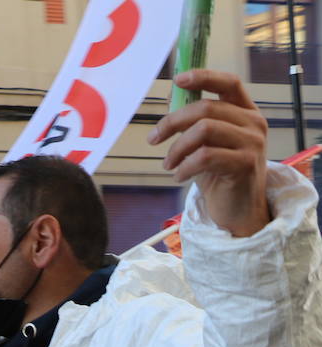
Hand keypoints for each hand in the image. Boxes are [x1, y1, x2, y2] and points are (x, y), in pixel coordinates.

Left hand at [149, 69, 269, 237]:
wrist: (239, 209)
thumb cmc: (219, 175)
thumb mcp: (207, 144)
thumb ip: (195, 123)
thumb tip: (171, 99)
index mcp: (245, 112)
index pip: (229, 83)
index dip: (204, 77)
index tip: (178, 80)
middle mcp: (253, 122)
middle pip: (206, 108)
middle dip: (172, 122)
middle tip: (153, 140)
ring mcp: (252, 142)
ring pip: (204, 129)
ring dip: (177, 148)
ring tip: (168, 164)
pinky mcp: (245, 163)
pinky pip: (205, 156)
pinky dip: (184, 166)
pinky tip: (178, 176)